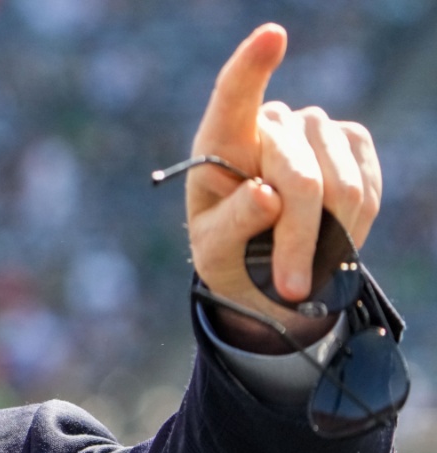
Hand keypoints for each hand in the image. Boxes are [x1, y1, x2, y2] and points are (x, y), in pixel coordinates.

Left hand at [186, 23, 381, 347]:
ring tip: (303, 269)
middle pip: (297, 178)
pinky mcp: (352, 144)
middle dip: (297, 239)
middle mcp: (269, 124)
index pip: (234, 97)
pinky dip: (351, 229)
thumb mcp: (213, 251)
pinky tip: (327, 239)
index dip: (252, 68)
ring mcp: (314, 128)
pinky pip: (366, 190)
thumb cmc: (228, 254)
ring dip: (327, 241)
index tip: (272, 38)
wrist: (265, 267)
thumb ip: (231, 224)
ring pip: (339, 188)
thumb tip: (265, 196)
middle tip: (292, 287)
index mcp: (220, 141)